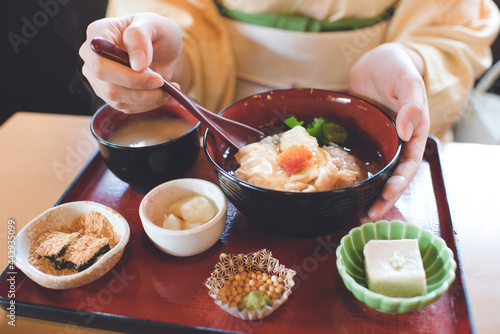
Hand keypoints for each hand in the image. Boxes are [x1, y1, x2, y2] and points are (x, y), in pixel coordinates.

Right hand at [79, 13, 186, 112]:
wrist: (162, 47)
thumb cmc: (156, 31)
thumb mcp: (155, 24)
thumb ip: (141, 37)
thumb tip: (137, 65)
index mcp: (97, 34)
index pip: (101, 63)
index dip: (127, 75)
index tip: (155, 75)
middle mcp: (91, 57)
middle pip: (107, 86)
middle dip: (140, 89)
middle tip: (163, 83)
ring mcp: (98, 78)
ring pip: (117, 100)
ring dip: (147, 99)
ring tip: (168, 89)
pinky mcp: (110, 94)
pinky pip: (126, 106)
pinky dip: (148, 104)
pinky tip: (162, 94)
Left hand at [348, 43, 429, 221]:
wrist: (376, 59)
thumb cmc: (396, 66)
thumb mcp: (406, 81)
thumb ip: (410, 104)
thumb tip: (407, 130)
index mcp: (413, 132)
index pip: (410, 164)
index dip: (400, 182)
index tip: (387, 195)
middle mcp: (397, 141)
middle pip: (394, 176)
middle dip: (384, 198)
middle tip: (369, 216)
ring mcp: (380, 140)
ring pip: (377, 173)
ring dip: (369, 193)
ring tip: (356, 212)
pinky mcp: (363, 137)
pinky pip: (360, 159)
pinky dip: (355, 175)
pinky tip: (343, 187)